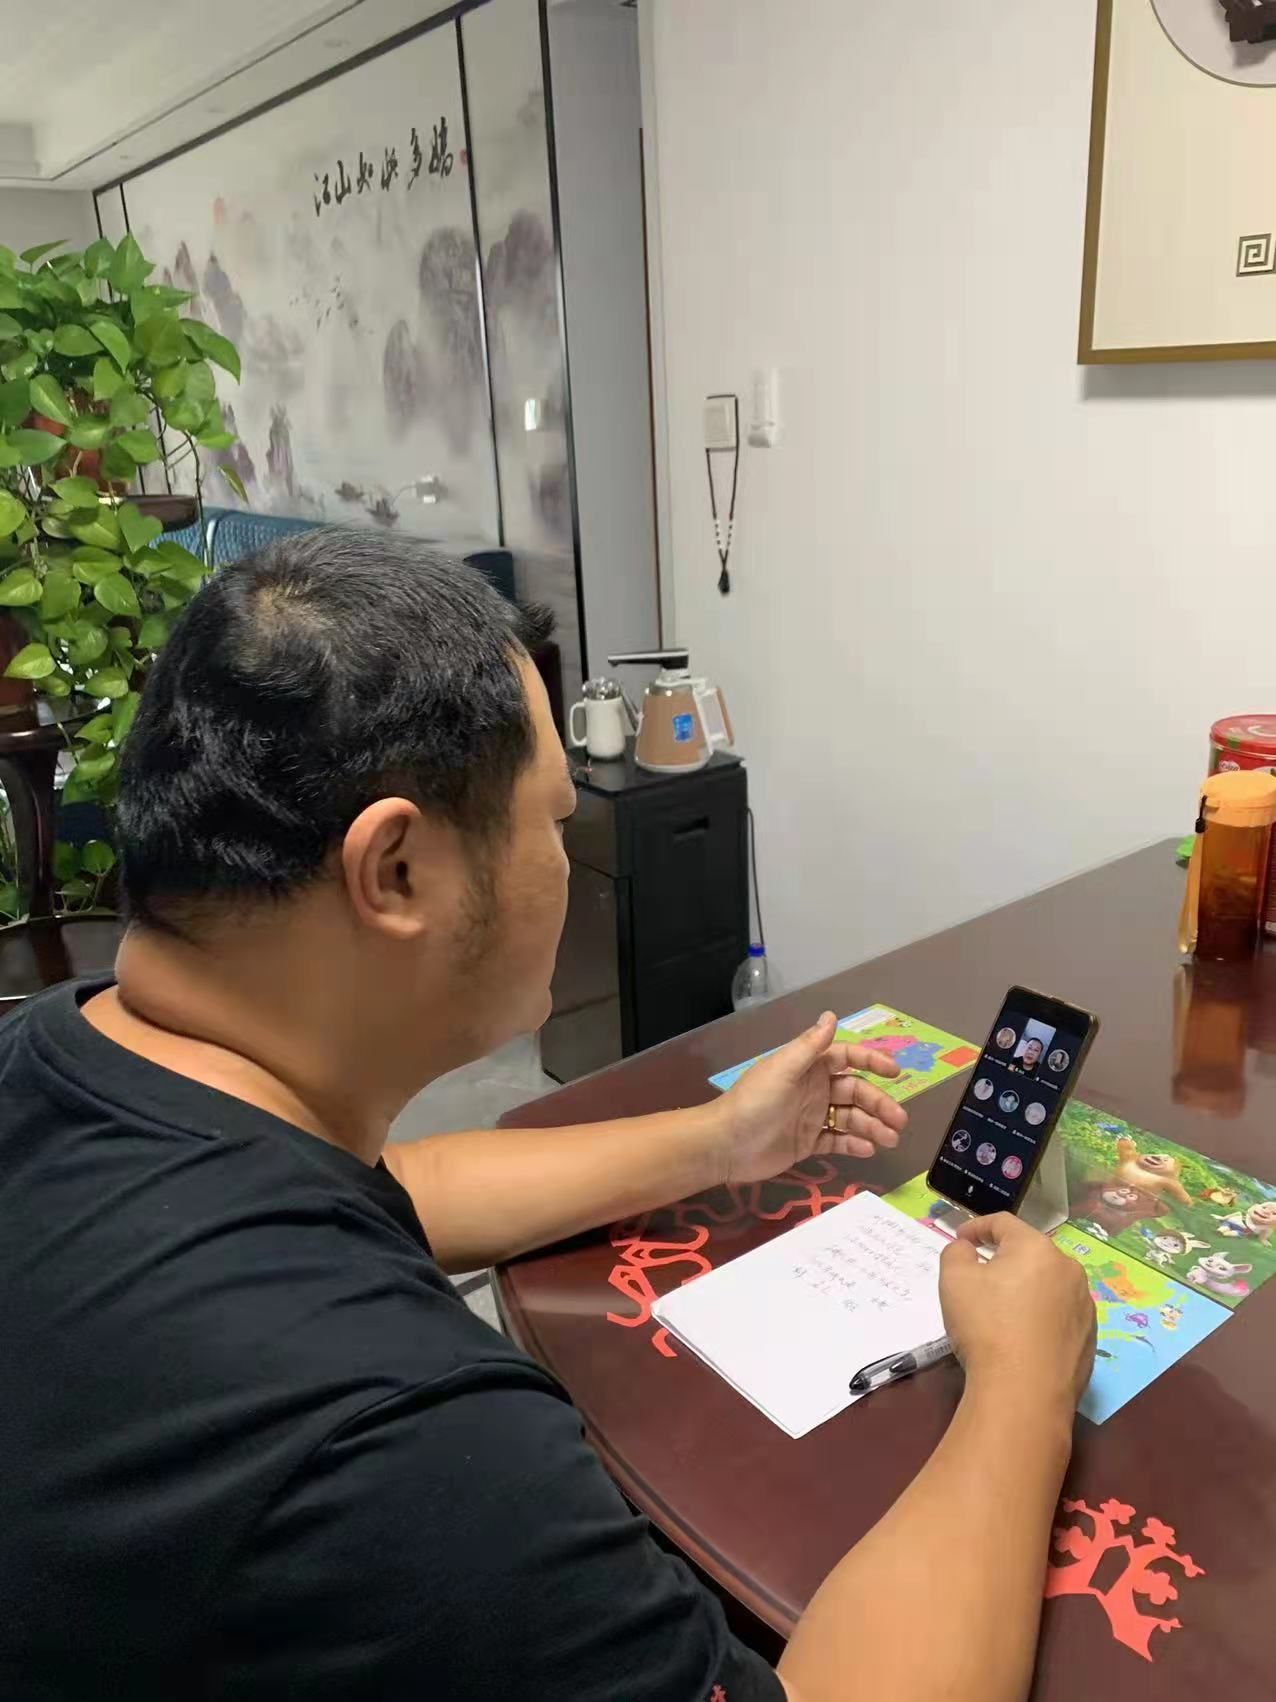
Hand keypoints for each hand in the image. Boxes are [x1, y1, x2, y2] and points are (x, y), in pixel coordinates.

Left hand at [718, 1011, 907, 1184]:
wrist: (726, 1145)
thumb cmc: (754, 1102)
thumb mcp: (782, 1070)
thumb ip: (809, 1046)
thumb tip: (831, 1015)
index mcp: (808, 1067)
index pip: (847, 1058)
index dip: (871, 1062)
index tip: (895, 1071)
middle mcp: (814, 1089)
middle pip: (855, 1092)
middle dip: (879, 1104)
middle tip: (900, 1121)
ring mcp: (811, 1117)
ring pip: (851, 1118)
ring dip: (872, 1126)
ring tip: (890, 1140)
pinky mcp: (807, 1142)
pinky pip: (837, 1140)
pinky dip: (854, 1144)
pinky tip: (869, 1150)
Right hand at [939, 1214, 1094, 1411]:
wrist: (1025, 1392)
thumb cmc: (986, 1326)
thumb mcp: (954, 1281)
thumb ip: (956, 1253)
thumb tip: (967, 1249)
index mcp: (1036, 1248)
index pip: (1003, 1223)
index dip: (977, 1226)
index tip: (960, 1239)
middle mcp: (1068, 1269)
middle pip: (1030, 1253)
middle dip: (1003, 1258)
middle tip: (979, 1274)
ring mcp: (1084, 1305)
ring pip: (1048, 1285)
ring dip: (1025, 1288)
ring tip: (1002, 1309)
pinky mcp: (1090, 1338)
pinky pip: (1059, 1315)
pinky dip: (1040, 1316)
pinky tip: (1023, 1337)